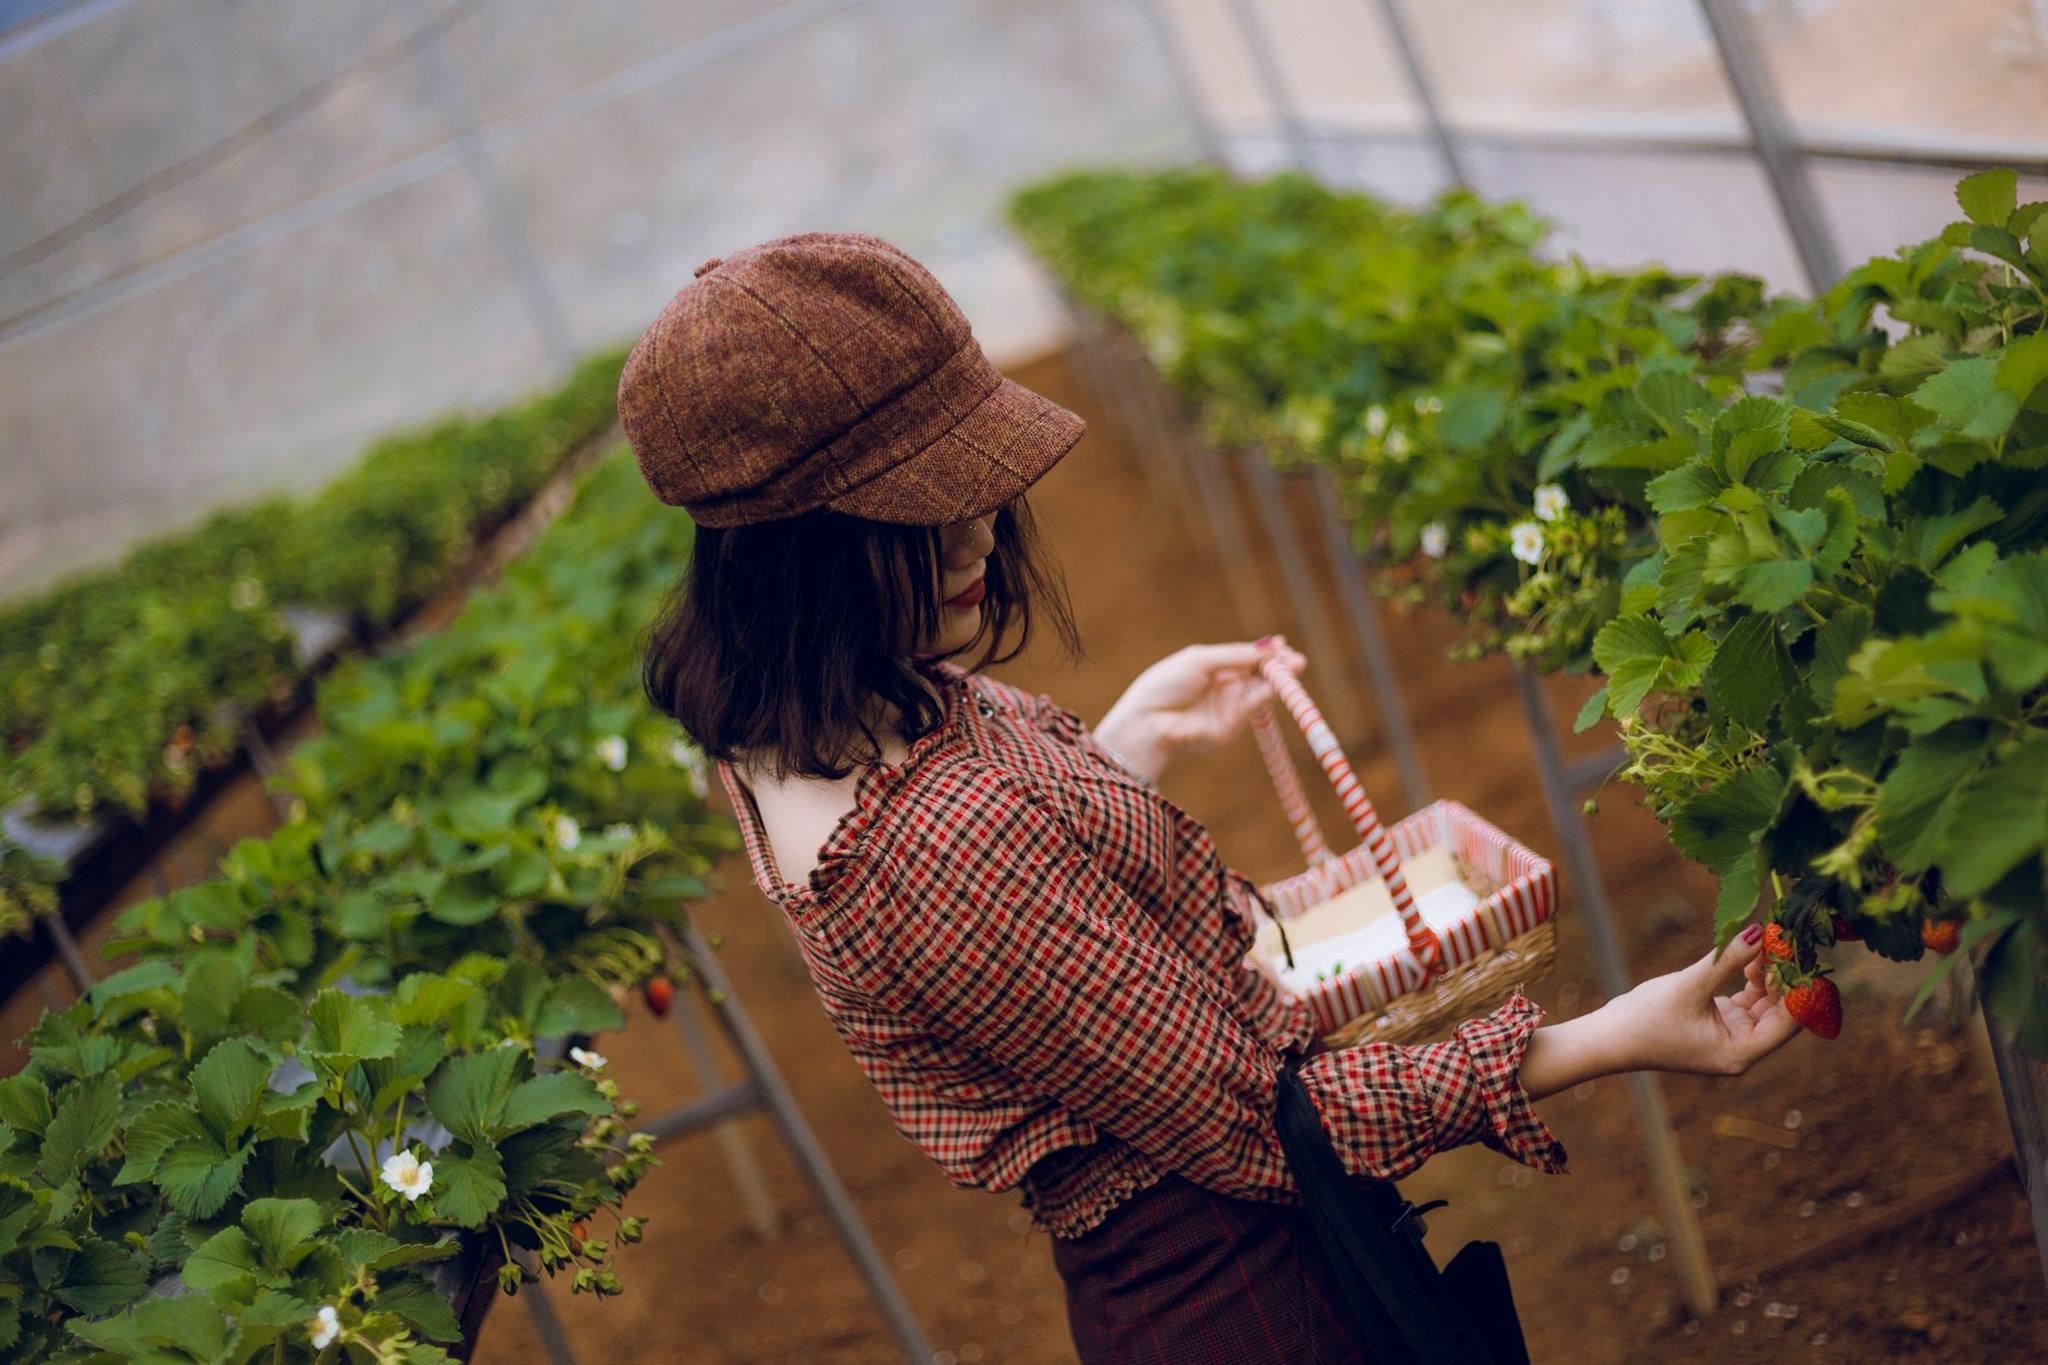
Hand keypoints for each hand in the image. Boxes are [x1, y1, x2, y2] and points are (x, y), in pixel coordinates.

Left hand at [1091, 636, 1308, 782]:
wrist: (1147, 721)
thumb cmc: (1165, 685)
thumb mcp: (1200, 660)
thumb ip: (1235, 655)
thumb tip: (1269, 645)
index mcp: (1213, 666)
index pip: (1248, 657)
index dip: (1267, 652)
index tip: (1283, 644)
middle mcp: (1224, 686)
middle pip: (1260, 673)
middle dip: (1279, 665)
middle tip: (1296, 659)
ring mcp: (1229, 707)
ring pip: (1261, 689)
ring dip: (1280, 679)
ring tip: (1295, 666)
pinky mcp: (1231, 726)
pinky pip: (1254, 707)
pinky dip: (1268, 693)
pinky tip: (1279, 682)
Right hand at [1618, 927, 1804, 1076]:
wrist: (1609, 1038)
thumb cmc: (1646, 1020)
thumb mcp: (1691, 985)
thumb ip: (1728, 960)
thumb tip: (1760, 932)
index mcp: (1741, 1052)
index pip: (1789, 1023)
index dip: (1799, 989)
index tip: (1800, 954)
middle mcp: (1742, 1048)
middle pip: (1780, 1013)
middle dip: (1784, 977)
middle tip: (1784, 941)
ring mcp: (1731, 1036)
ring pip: (1765, 1004)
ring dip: (1767, 975)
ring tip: (1765, 942)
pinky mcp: (1718, 1023)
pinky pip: (1747, 1001)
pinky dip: (1750, 979)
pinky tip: (1749, 955)